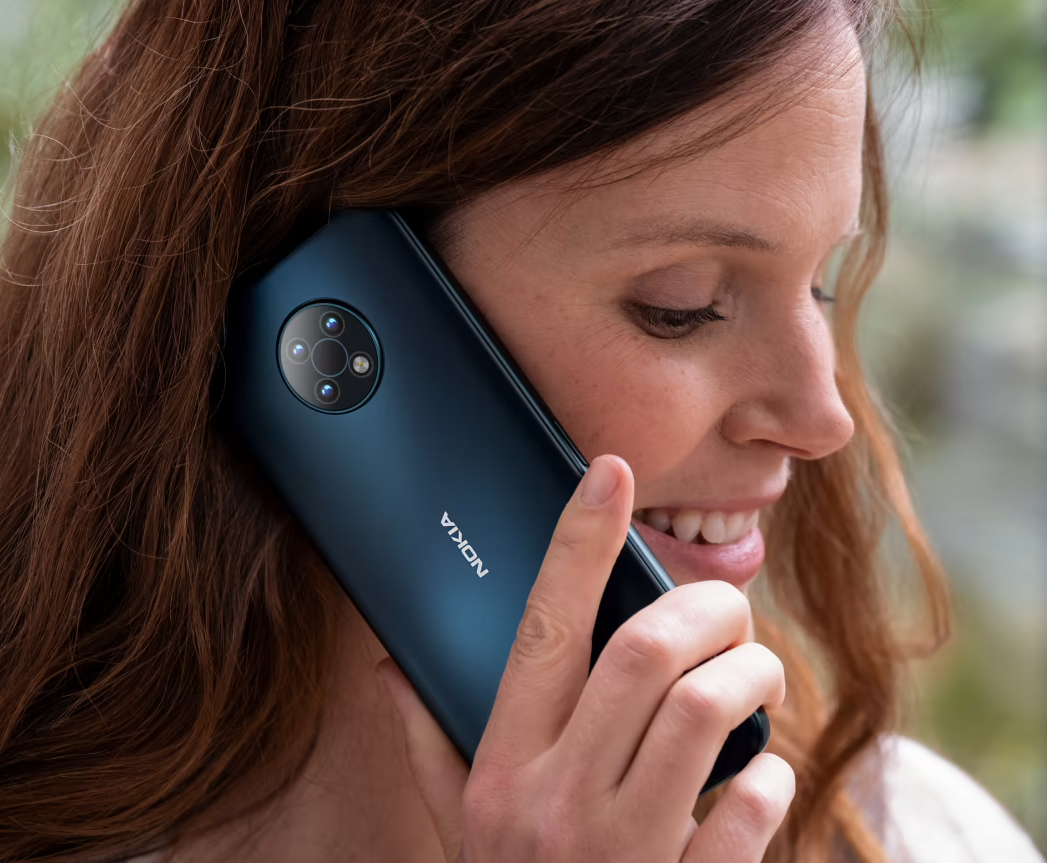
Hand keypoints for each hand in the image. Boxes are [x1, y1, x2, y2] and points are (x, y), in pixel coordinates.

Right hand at [375, 454, 792, 861]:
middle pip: (646, 653)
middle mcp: (559, 800)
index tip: (609, 474)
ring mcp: (627, 849)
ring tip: (756, 671)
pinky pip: (753, 804)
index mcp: (504, 768)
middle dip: (706, 608)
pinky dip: (770, 773)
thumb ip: (425, 743)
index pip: (543, 626)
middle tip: (727, 609)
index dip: (577, 541)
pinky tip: (757, 774)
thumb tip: (389, 666)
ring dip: (753, 671)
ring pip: (710, 708)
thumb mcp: (460, 828)